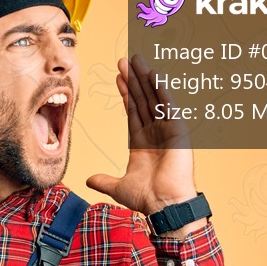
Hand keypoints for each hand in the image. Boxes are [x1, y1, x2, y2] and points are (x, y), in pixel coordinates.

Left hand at [86, 55, 204, 236]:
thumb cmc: (147, 199)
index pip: (133, 111)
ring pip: (154, 98)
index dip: (126, 93)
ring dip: (145, 78)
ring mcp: (167, 130)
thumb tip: (89, 180)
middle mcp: (155, 133)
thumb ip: (104, 181)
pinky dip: (161, 90)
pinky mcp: (178, 131)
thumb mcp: (119, 187)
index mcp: (142, 142)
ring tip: (136, 60)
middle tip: (125, 60)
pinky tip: (153, 74)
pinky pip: (168, 105)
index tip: (119, 77)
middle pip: (142, 99)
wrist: (165, 205)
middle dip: (133, 79)